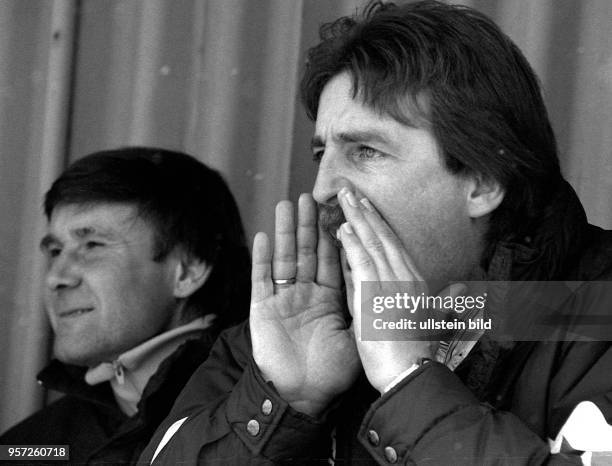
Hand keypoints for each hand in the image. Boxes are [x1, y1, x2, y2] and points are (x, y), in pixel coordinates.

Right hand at [250, 194, 360, 415]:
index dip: (332, 235)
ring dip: (286, 233)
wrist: (304, 397)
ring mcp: (283, 300)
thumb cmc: (330, 372)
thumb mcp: (355, 335)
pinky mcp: (262, 309)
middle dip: (308, 225)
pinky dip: (262, 259)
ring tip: (287, 205)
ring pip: (284, 259)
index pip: (330, 260)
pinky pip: (261, 280)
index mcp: (328, 299)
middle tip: (309, 197)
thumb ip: (361, 306)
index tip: (335, 210)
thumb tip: (377, 282)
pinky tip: (264, 237)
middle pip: (306, 252)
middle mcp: (305, 295)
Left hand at [336, 187, 464, 392]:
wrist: (412, 375)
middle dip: (366, 212)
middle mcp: (406, 278)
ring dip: (357, 219)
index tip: (367, 207)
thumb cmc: (416, 353)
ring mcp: (392, 285)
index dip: (379, 223)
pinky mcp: (376, 297)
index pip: (394, 245)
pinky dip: (353, 245)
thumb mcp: (428, 320)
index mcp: (415, 283)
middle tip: (350, 191)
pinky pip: (362, 264)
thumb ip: (434, 299)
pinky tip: (343, 229)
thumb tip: (457, 285)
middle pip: (383, 237)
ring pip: (373, 244)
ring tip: (344, 198)